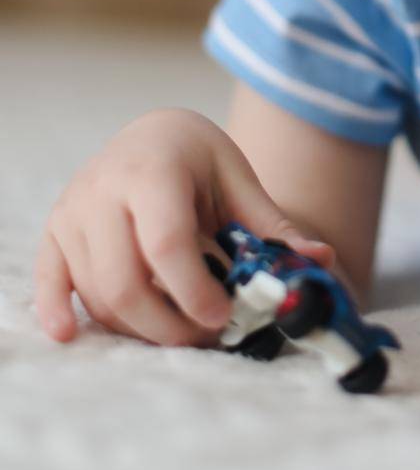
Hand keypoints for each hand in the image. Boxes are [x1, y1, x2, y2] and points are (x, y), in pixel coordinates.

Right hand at [34, 106, 335, 346]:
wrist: (154, 133)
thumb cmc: (200, 159)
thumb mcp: (238, 179)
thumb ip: (272, 225)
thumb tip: (322, 260)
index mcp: (153, 170)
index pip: (166, 242)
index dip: (193, 289)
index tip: (223, 317)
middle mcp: (104, 189)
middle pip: (125, 279)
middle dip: (168, 322)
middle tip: (208, 333)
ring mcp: (73, 211)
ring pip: (97, 290)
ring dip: (137, 326)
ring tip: (181, 330)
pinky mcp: (55, 232)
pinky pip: (48, 279)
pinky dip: (58, 310)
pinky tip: (71, 335)